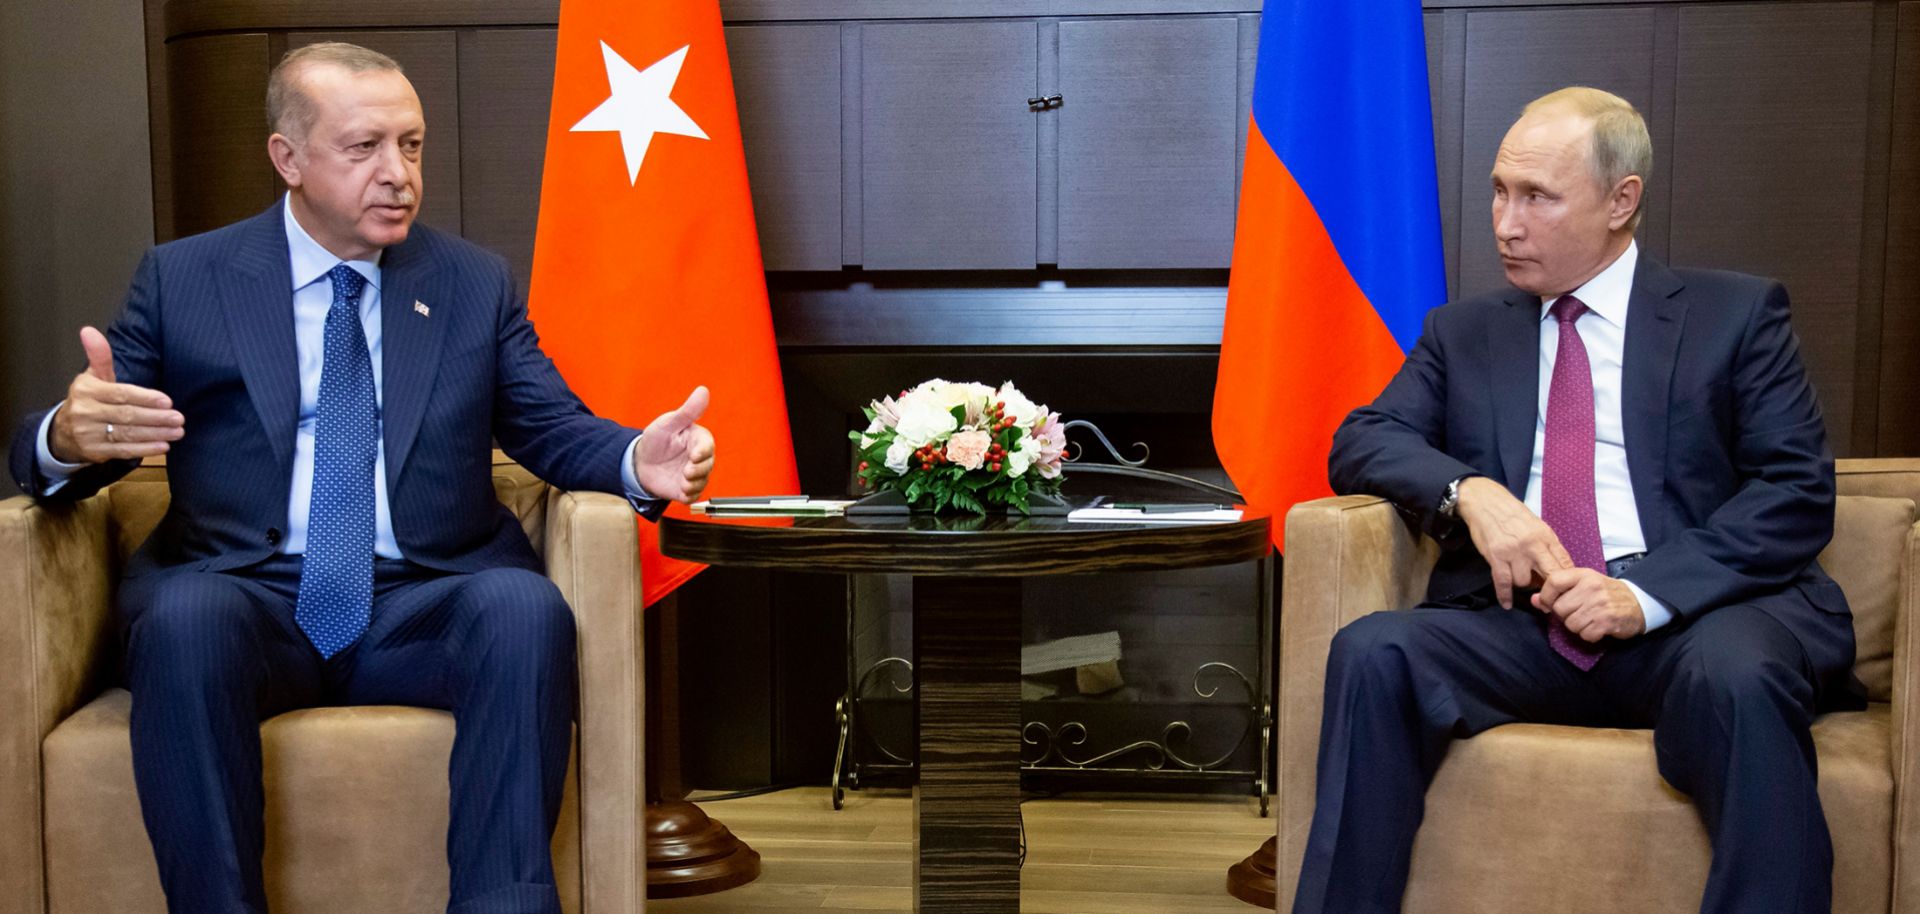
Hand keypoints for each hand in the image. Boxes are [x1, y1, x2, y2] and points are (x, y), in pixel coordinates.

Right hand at [48, 327, 183, 463]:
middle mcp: (85, 412)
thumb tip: (89, 330)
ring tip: (177, 431)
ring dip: (155, 434)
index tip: (167, 401)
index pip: (121, 394)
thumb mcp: (93, 377)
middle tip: (179, 418)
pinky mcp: (94, 452)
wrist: (63, 432)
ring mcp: (88, 434)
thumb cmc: (89, 400)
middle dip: (156, 417)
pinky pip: (123, 450)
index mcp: (87, 390)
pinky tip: (163, 446)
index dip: (145, 398)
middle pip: (127, 415)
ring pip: (127, 434)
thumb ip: (99, 356)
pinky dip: (145, 449)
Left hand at [633, 386, 715, 503]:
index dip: (703, 451)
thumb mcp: (668, 423)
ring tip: (683, 482)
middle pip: (708, 465)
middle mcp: (699, 458)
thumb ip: (687, 410)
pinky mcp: (686, 489)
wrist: (640, 463)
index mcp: (697, 439)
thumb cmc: (656, 440)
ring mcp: (694, 474)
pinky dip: (690, 494)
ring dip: (694, 483)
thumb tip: (703, 390)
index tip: (695, 455)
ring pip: (702, 481)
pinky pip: (694, 495)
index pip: (707, 445)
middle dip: (699, 470)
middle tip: (687, 471)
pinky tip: (681, 491)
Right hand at [1454, 476, 1572, 608]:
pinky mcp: (1496, 556)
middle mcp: (1532, 545)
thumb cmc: (1513, 515)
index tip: (1565, 592)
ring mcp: (1514, 551)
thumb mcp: (1538, 526)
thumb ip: (1548, 547)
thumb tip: (1559, 569)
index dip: (1566, 582)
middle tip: (1548, 600)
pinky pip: (1503, 582)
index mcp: (1546, 537)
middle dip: (1550, 591)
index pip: (1564, 564)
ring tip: (1519, 578)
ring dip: (1522, 584)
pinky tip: (1507, 603)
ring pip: (1524, 582)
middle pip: (1549, 577)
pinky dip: (1505, 595)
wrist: (1487, 502)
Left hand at [1532, 568, 1645, 641]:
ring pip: (1570, 624)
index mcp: (1584, 575)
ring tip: (1590, 618)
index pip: (1553, 581)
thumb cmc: (1606, 593)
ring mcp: (1600, 604)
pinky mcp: (1607, 621)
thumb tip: (1534, 600)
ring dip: (1578, 626)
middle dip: (1565, 615)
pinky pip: (1585, 634)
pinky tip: (1598, 626)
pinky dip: (1590, 634)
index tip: (1548, 603)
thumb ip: (1558, 591)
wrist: (1640, 602)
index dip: (1546, 596)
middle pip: (1559, 608)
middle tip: (1579, 612)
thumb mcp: (1583, 584)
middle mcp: (1591, 587)